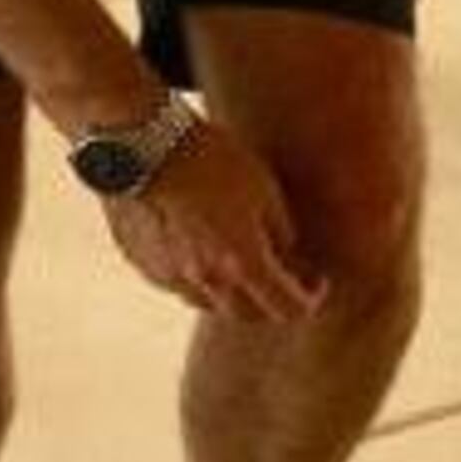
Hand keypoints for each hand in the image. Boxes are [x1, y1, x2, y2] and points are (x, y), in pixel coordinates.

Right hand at [104, 122, 326, 323]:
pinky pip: (179, 285)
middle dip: (272, 302)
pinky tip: (203, 250)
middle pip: (249, 315)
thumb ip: (281, 234)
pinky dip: (199, 278)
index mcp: (243, 263)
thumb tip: (288, 256)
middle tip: (285, 278)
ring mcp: (170, 276)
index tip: (317, 281)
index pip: (287, 307)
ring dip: (234, 294)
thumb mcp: (267, 191)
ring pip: (211, 303)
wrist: (144, 146)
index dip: (310, 301)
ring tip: (243, 263)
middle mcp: (206, 281)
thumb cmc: (214, 161)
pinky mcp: (143, 265)